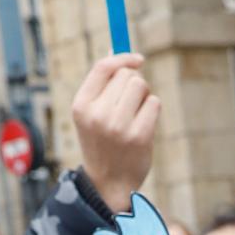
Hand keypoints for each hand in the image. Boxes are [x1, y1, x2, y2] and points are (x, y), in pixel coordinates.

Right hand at [72, 53, 160, 211]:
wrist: (109, 183)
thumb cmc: (102, 143)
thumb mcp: (91, 114)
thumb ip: (102, 85)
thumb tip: (116, 51)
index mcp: (81, 106)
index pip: (103, 67)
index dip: (122, 58)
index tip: (138, 59)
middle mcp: (97, 114)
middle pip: (126, 76)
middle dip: (133, 84)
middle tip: (128, 105)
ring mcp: (119, 126)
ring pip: (142, 86)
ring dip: (143, 97)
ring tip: (134, 116)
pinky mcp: (139, 136)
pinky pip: (154, 103)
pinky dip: (152, 111)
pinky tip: (142, 126)